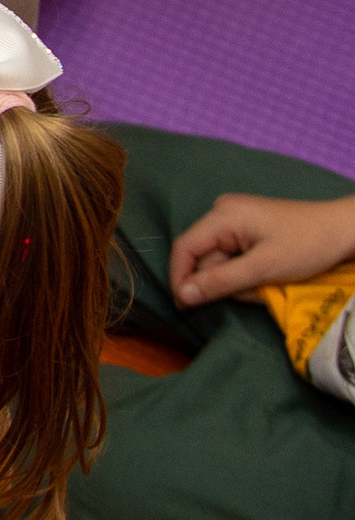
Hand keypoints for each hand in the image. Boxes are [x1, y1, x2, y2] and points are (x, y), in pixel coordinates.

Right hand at [171, 192, 354, 306]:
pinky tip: (268, 276)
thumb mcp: (264, 268)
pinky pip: (234, 256)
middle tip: (252, 294)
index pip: (185, 248)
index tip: (184, 306)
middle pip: (204, 256)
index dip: (180, 278)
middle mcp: (222, 212)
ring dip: (238, 280)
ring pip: (220, 260)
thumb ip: (220, 282)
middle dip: (222, 281)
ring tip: (268, 284)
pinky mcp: (247, 229)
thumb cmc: (307, 245)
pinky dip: (247, 273)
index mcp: (222, 215)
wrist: (345, 230)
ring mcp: (235, 220)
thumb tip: (182, 296)